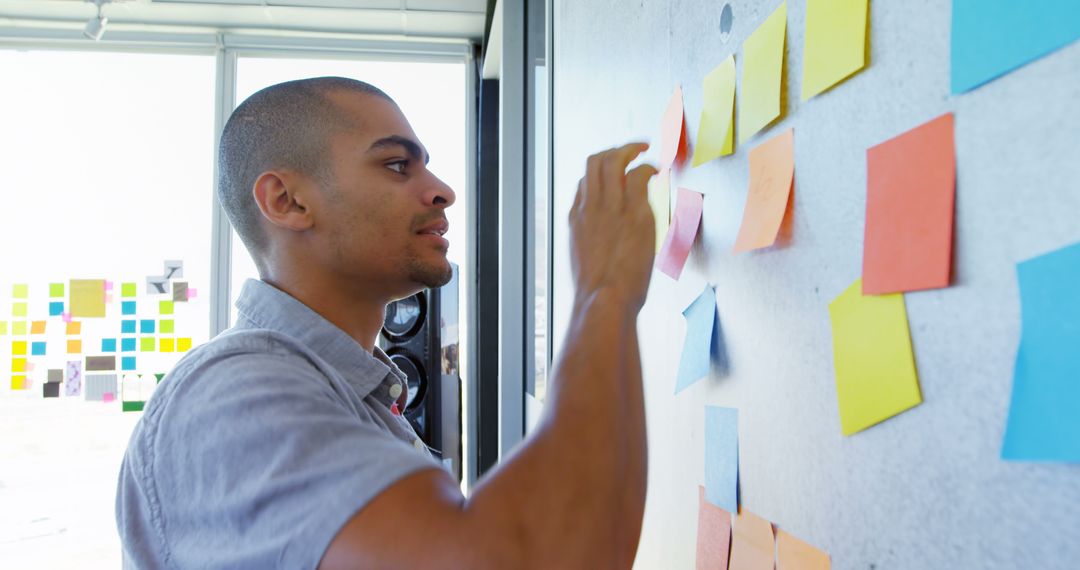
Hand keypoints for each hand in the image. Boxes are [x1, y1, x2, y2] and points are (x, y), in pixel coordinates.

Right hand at [569, 143, 657, 312]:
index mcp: (576, 220)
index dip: (601, 176)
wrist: (603, 302)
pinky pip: (639, 175)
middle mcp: (590, 207)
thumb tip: (603, 253)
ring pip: (612, 159)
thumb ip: (592, 248)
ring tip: (644, 149)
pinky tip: (658, 171)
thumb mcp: (585, 266)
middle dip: (614, 150)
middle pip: (594, 162)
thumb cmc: (599, 296)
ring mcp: (610, 207)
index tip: (617, 178)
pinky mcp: (634, 212)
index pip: (584, 184)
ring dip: (630, 148)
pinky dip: (649, 167)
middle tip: (631, 150)